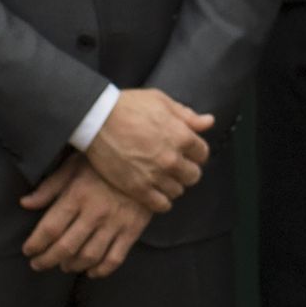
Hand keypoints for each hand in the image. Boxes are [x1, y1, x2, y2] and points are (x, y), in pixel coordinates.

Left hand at [19, 155, 151, 277]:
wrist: (144, 161)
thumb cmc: (102, 163)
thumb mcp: (73, 166)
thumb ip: (49, 187)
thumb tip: (25, 204)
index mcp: (77, 195)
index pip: (50, 228)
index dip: (35, 244)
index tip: (28, 250)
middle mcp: (95, 212)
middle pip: (66, 247)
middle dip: (47, 260)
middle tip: (38, 265)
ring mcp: (115, 223)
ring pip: (88, 256)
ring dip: (72, 266)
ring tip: (63, 265)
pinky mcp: (132, 230)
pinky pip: (115, 259)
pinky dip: (101, 270)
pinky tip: (91, 271)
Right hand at [84, 88, 211, 212]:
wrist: (96, 119)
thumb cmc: (128, 106)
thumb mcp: (160, 101)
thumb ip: (187, 115)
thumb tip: (209, 122)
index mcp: (181, 136)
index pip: (203, 153)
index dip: (195, 152)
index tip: (187, 152)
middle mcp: (172, 159)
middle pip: (193, 175)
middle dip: (187, 169)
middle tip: (175, 165)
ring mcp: (155, 176)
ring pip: (178, 191)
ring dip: (173, 184)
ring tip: (162, 176)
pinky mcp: (138, 189)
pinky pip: (161, 205)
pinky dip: (162, 200)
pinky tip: (155, 191)